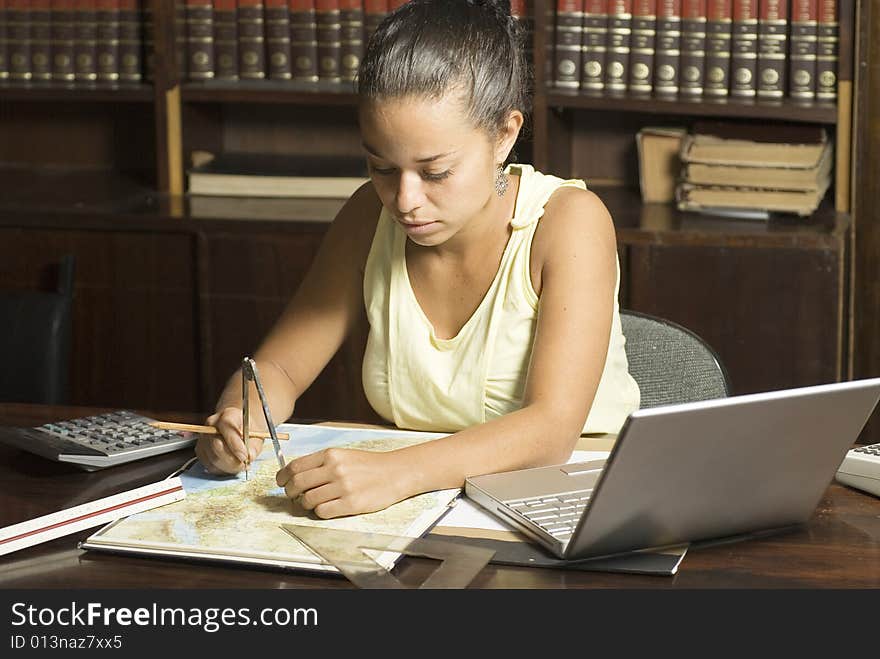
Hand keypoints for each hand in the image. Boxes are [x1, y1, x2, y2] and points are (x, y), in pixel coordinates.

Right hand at [195, 406, 265, 474]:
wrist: (238, 429)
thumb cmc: (248, 431)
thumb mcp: (257, 435)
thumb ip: (254, 445)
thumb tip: (250, 456)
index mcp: (227, 415)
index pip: (226, 428)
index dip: (235, 445)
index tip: (245, 456)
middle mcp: (211, 425)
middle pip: (216, 446)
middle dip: (232, 460)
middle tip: (244, 465)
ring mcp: (203, 438)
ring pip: (213, 459)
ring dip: (229, 467)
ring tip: (241, 465)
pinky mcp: (200, 451)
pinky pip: (210, 466)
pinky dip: (222, 469)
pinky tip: (232, 466)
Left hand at [276, 447, 412, 517]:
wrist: (395, 472)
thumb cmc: (368, 465)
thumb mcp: (343, 456)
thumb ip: (320, 464)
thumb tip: (294, 476)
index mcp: (331, 454)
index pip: (295, 466)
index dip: (283, 477)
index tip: (281, 482)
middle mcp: (335, 469)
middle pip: (297, 484)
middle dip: (290, 493)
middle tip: (293, 496)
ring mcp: (343, 486)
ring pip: (308, 500)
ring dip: (305, 504)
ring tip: (313, 502)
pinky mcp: (351, 503)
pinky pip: (322, 512)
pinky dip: (319, 512)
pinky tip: (327, 507)